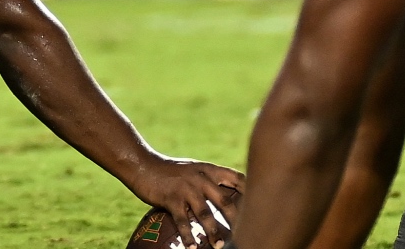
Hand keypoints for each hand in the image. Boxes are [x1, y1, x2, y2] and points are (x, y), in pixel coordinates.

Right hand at [129, 158, 243, 248]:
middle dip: (235, 219)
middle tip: (243, 234)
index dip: (250, 191)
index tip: (261, 205)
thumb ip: (207, 178)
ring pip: (205, 213)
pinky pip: (183, 221)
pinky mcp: (171, 199)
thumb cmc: (168, 169)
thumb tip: (224, 192)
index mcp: (208, 170)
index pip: (236, 178)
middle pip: (224, 200)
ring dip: (214, 231)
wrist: (142, 164)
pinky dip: (188, 236)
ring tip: (219, 246)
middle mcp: (200, 178)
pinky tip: (192, 247)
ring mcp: (186, 189)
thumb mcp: (192, 168)